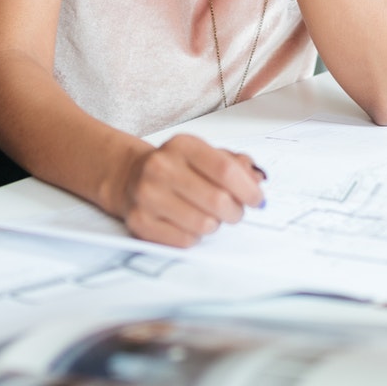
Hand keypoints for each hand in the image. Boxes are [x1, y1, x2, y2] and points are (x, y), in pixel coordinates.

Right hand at [116, 134, 265, 247]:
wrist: (129, 176)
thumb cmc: (175, 167)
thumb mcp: (203, 154)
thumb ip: (234, 164)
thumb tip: (257, 181)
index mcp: (182, 145)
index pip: (225, 170)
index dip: (248, 189)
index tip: (256, 200)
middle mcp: (161, 167)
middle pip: (217, 200)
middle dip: (236, 212)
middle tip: (235, 212)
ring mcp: (147, 195)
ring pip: (204, 224)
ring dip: (215, 224)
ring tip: (209, 215)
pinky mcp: (140, 222)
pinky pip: (185, 240)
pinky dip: (195, 236)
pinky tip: (188, 223)